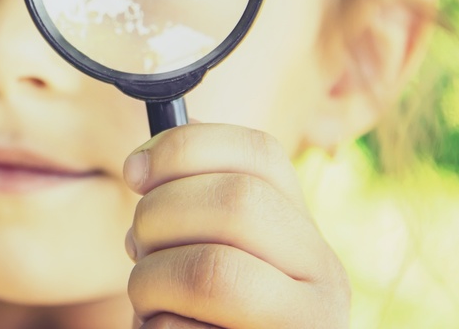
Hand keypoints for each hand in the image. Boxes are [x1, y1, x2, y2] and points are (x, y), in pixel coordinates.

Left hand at [123, 123, 349, 328]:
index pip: (259, 152)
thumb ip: (191, 205)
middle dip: (158, 216)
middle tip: (137, 246)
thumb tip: (142, 163)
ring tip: (148, 298)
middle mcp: (324, 275)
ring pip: (212, 271)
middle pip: (236, 202)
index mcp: (302, 229)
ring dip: (150, 281)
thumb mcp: (207, 250)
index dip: (184, 148)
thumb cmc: (204, 317)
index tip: (134, 172)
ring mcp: (309, 327)